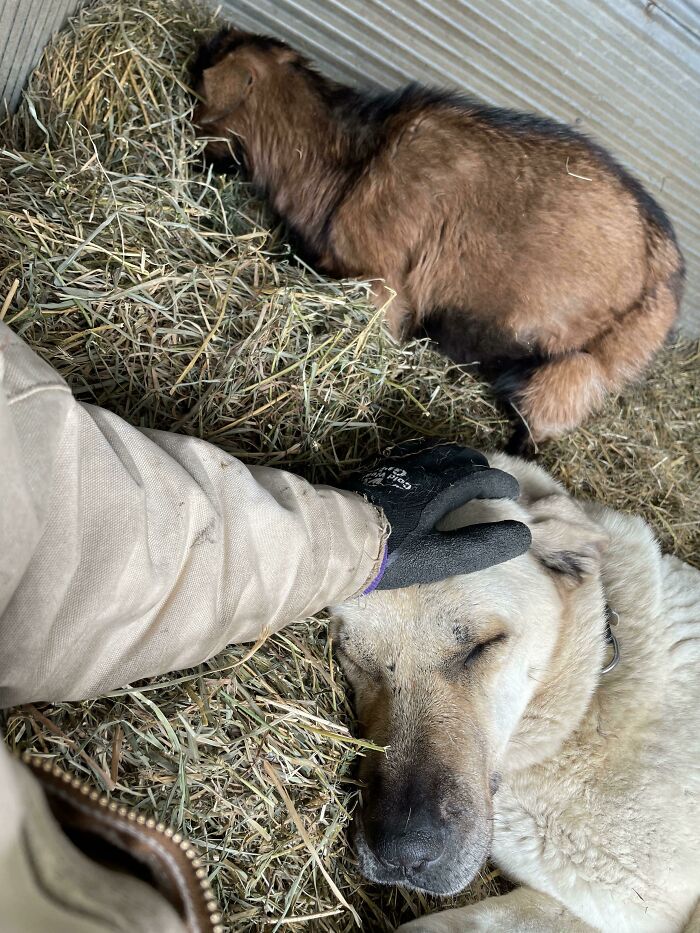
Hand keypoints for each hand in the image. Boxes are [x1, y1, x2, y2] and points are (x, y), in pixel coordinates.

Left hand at [344, 440, 530, 590]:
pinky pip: (404, 456)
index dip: (498, 483)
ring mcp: (393, 471)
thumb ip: (480, 545)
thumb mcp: (441, 557)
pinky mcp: (372, 475)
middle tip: (486, 475)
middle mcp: (419, 472)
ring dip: (449, 456)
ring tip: (457, 464)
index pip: (478, 477)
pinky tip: (415, 467)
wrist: (336, 540)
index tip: (511, 490)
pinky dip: (422, 457)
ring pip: (428, 452)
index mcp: (439, 489)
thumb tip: (520, 534)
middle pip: (454, 457)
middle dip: (476, 464)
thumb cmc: (391, 554)